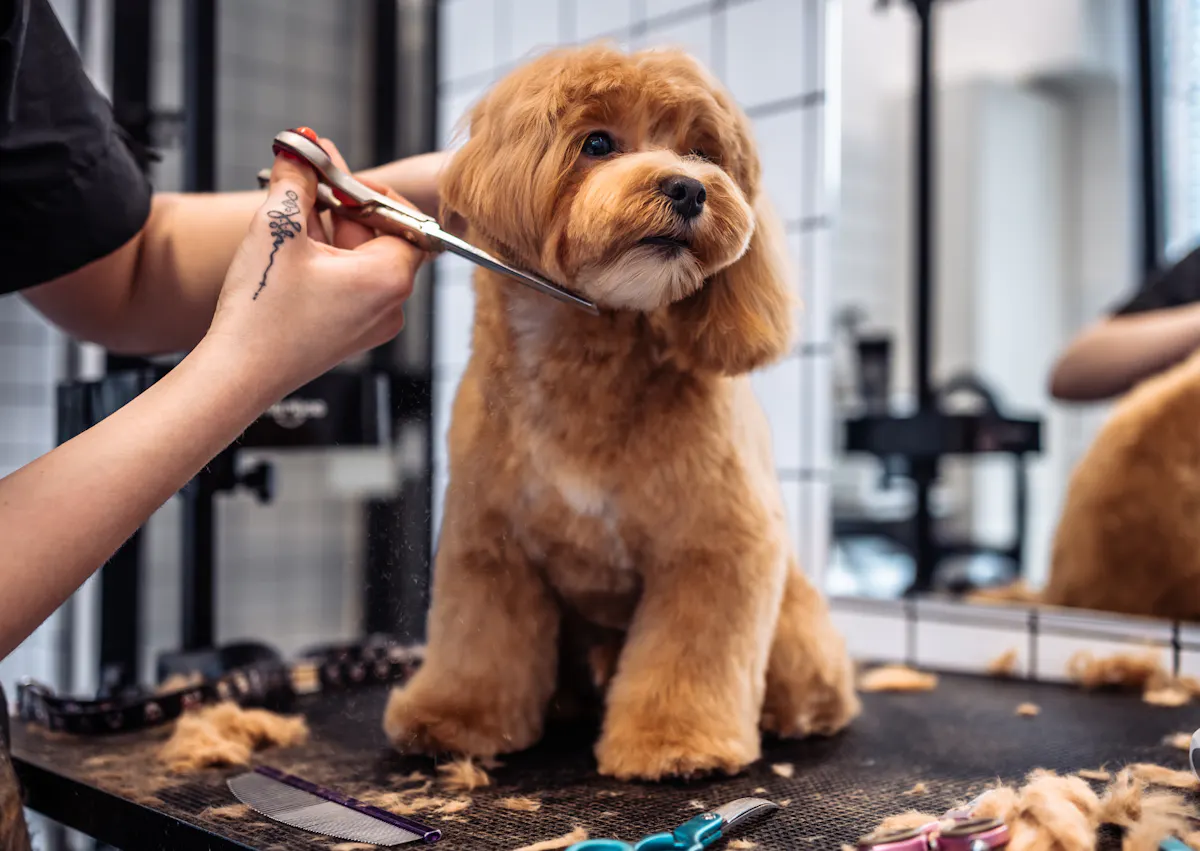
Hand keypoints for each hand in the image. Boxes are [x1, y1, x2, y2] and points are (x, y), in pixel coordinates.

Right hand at [203, 137, 427, 399]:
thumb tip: (301, 145)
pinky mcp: (352, 332)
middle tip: (305, 180)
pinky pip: (350, 282)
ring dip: (329, 229)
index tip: (332, 173)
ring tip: (290, 216)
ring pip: (361, 257)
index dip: (366, 189)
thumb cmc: (261, 313)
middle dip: (343, 205)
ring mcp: (373, 321)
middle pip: (382, 234)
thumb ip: (297, 179)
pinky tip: (292, 249)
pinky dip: (326, 259)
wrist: (238, 374)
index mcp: (390, 278)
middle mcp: (391, 304)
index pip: (402, 215)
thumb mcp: (278, 228)